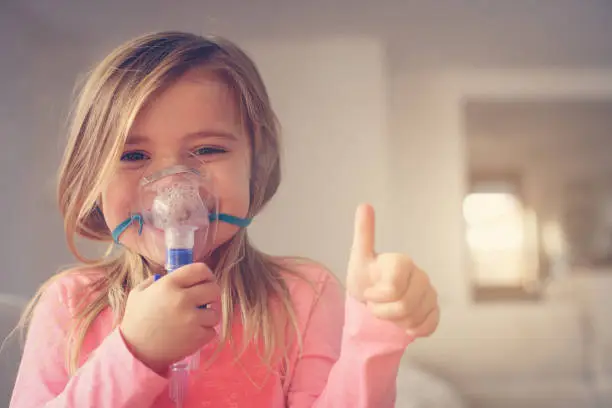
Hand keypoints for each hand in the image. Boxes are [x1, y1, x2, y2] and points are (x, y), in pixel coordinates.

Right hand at [120, 263, 220, 373]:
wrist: (135, 352)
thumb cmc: (135, 321)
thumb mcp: (138, 293)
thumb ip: (155, 280)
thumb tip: (173, 275)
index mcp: (169, 284)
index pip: (200, 270)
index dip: (206, 274)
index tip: (205, 280)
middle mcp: (183, 299)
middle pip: (213, 289)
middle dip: (211, 293)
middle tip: (205, 299)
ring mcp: (192, 319)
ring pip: (215, 311)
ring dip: (209, 314)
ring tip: (199, 318)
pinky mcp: (198, 337)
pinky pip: (212, 330)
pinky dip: (206, 332)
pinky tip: (194, 332)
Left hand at [346, 204, 439, 337]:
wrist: (372, 300)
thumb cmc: (365, 276)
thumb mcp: (358, 257)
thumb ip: (363, 233)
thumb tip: (364, 204)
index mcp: (403, 261)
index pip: (393, 287)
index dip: (378, 296)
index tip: (368, 293)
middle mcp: (420, 275)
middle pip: (404, 305)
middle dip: (383, 312)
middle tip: (375, 305)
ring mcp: (430, 293)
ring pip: (414, 318)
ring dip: (394, 321)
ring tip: (387, 311)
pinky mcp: (435, 310)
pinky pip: (428, 326)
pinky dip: (412, 329)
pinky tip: (403, 322)